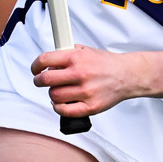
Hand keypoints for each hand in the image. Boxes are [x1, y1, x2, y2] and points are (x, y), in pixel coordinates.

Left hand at [31, 46, 162, 117]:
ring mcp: (86, 91)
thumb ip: (66, 54)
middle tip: (42, 81)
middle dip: (40, 81)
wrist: (127, 75)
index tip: (35, 69)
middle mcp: (81, 73)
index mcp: (77, 57)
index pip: (45, 60)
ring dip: (53, 94)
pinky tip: (63, 102)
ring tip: (60, 90)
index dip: (35, 66)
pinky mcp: (90, 106)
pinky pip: (64, 111)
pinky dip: (59, 107)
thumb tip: (47, 61)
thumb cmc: (106, 64)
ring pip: (54, 96)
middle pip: (46, 80)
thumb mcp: (86, 50)